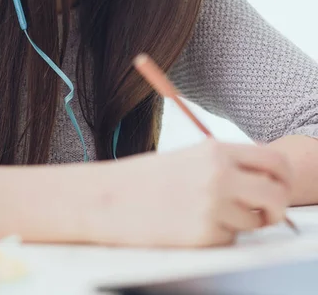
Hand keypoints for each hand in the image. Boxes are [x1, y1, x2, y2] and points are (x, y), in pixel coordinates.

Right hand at [98, 139, 292, 246]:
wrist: (108, 198)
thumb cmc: (146, 177)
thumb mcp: (190, 157)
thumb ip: (227, 161)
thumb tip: (264, 173)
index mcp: (216, 150)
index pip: (274, 160)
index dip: (283, 177)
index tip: (277, 186)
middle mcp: (220, 175)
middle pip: (277, 194)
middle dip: (276, 207)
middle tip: (264, 212)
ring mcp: (213, 206)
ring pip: (256, 221)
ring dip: (242, 222)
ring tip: (211, 214)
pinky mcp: (203, 235)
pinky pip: (230, 239)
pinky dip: (219, 235)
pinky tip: (192, 225)